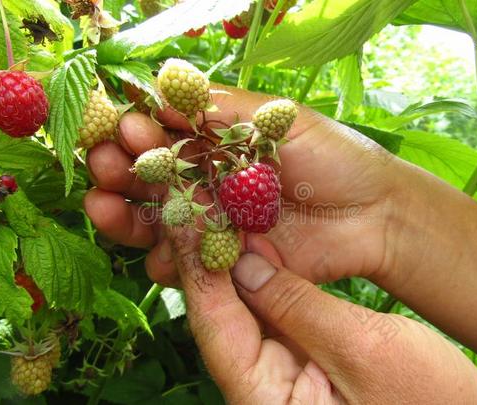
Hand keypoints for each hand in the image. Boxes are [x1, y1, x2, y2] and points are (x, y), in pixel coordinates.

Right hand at [85, 85, 405, 285]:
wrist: (375, 215)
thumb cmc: (335, 157)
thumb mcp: (282, 119)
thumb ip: (225, 110)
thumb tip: (165, 91)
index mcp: (218, 144)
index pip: (165, 136)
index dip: (139, 133)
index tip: (121, 128)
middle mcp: (209, 182)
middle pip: (151, 180)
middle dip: (120, 172)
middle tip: (101, 165)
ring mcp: (216, 224)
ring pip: (159, 223)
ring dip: (126, 216)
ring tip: (104, 206)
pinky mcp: (229, 261)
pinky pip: (188, 264)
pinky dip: (169, 262)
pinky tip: (159, 257)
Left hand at [162, 223, 476, 403]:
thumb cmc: (426, 403)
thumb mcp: (363, 349)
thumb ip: (297, 307)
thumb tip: (243, 263)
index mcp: (262, 397)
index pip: (215, 324)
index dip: (198, 266)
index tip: (186, 216)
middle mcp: (260, 385)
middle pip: (220, 314)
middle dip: (207, 257)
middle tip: (196, 200)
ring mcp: (280, 371)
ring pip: (243, 307)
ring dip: (232, 259)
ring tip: (219, 205)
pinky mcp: (301, 355)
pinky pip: (271, 309)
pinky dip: (263, 273)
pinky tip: (257, 234)